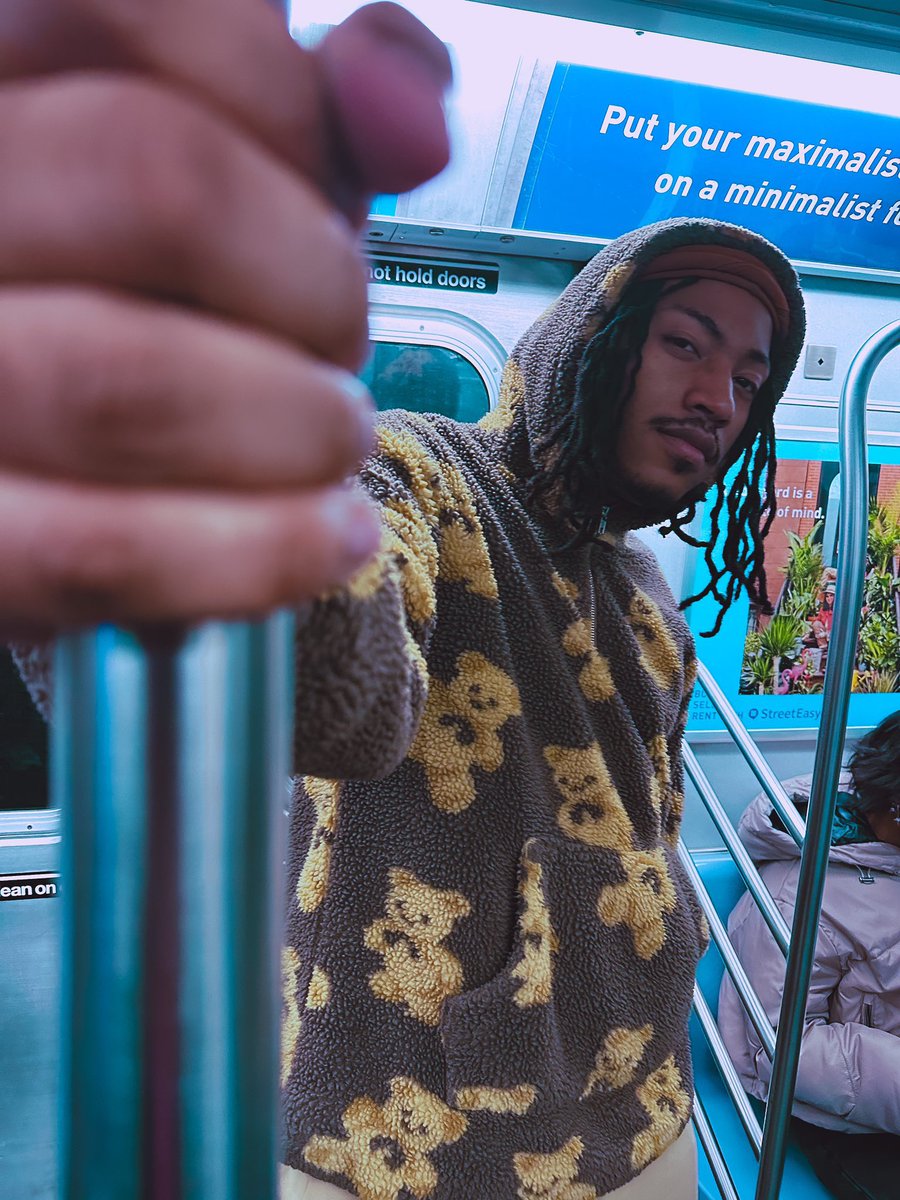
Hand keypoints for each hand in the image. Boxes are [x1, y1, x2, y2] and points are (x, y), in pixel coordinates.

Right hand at [0, 0, 450, 636]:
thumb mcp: (221, 175)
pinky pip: (100, 554)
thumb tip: (412, 117)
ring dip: (296, 423)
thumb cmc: (144, 306)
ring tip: (334, 439)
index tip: (328, 185)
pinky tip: (326, 537)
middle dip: (312, 278)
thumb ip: (310, 114)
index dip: (283, 96)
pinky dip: (258, 554)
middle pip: (156, 182)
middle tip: (339, 337)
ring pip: (126, 380)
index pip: (132, 5)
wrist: (37, 477)